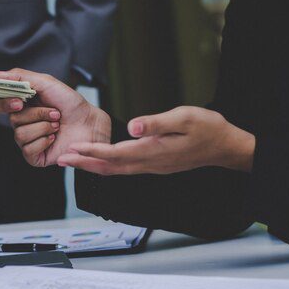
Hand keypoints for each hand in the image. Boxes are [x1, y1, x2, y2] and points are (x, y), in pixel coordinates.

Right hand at [0, 69, 110, 166]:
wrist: (90, 122)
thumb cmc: (71, 103)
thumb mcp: (46, 82)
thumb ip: (20, 76)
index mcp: (21, 105)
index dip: (2, 104)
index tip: (18, 102)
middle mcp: (22, 123)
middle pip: (12, 120)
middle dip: (36, 114)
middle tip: (54, 112)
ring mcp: (28, 140)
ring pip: (20, 135)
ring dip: (43, 127)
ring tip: (57, 125)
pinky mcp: (35, 156)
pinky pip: (28, 150)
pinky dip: (43, 142)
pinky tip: (54, 138)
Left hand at [58, 106, 255, 174]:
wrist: (226, 146)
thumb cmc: (208, 129)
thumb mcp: (184, 118)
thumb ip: (156, 122)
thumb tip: (133, 126)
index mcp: (153, 151)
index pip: (115, 154)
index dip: (92, 153)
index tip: (73, 150)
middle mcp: (150, 163)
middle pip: (110, 168)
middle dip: (84, 165)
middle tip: (62, 160)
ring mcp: (152, 167)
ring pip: (116, 170)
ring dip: (93, 166)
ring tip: (73, 161)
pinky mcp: (155, 165)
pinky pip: (124, 169)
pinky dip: (107, 166)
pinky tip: (99, 161)